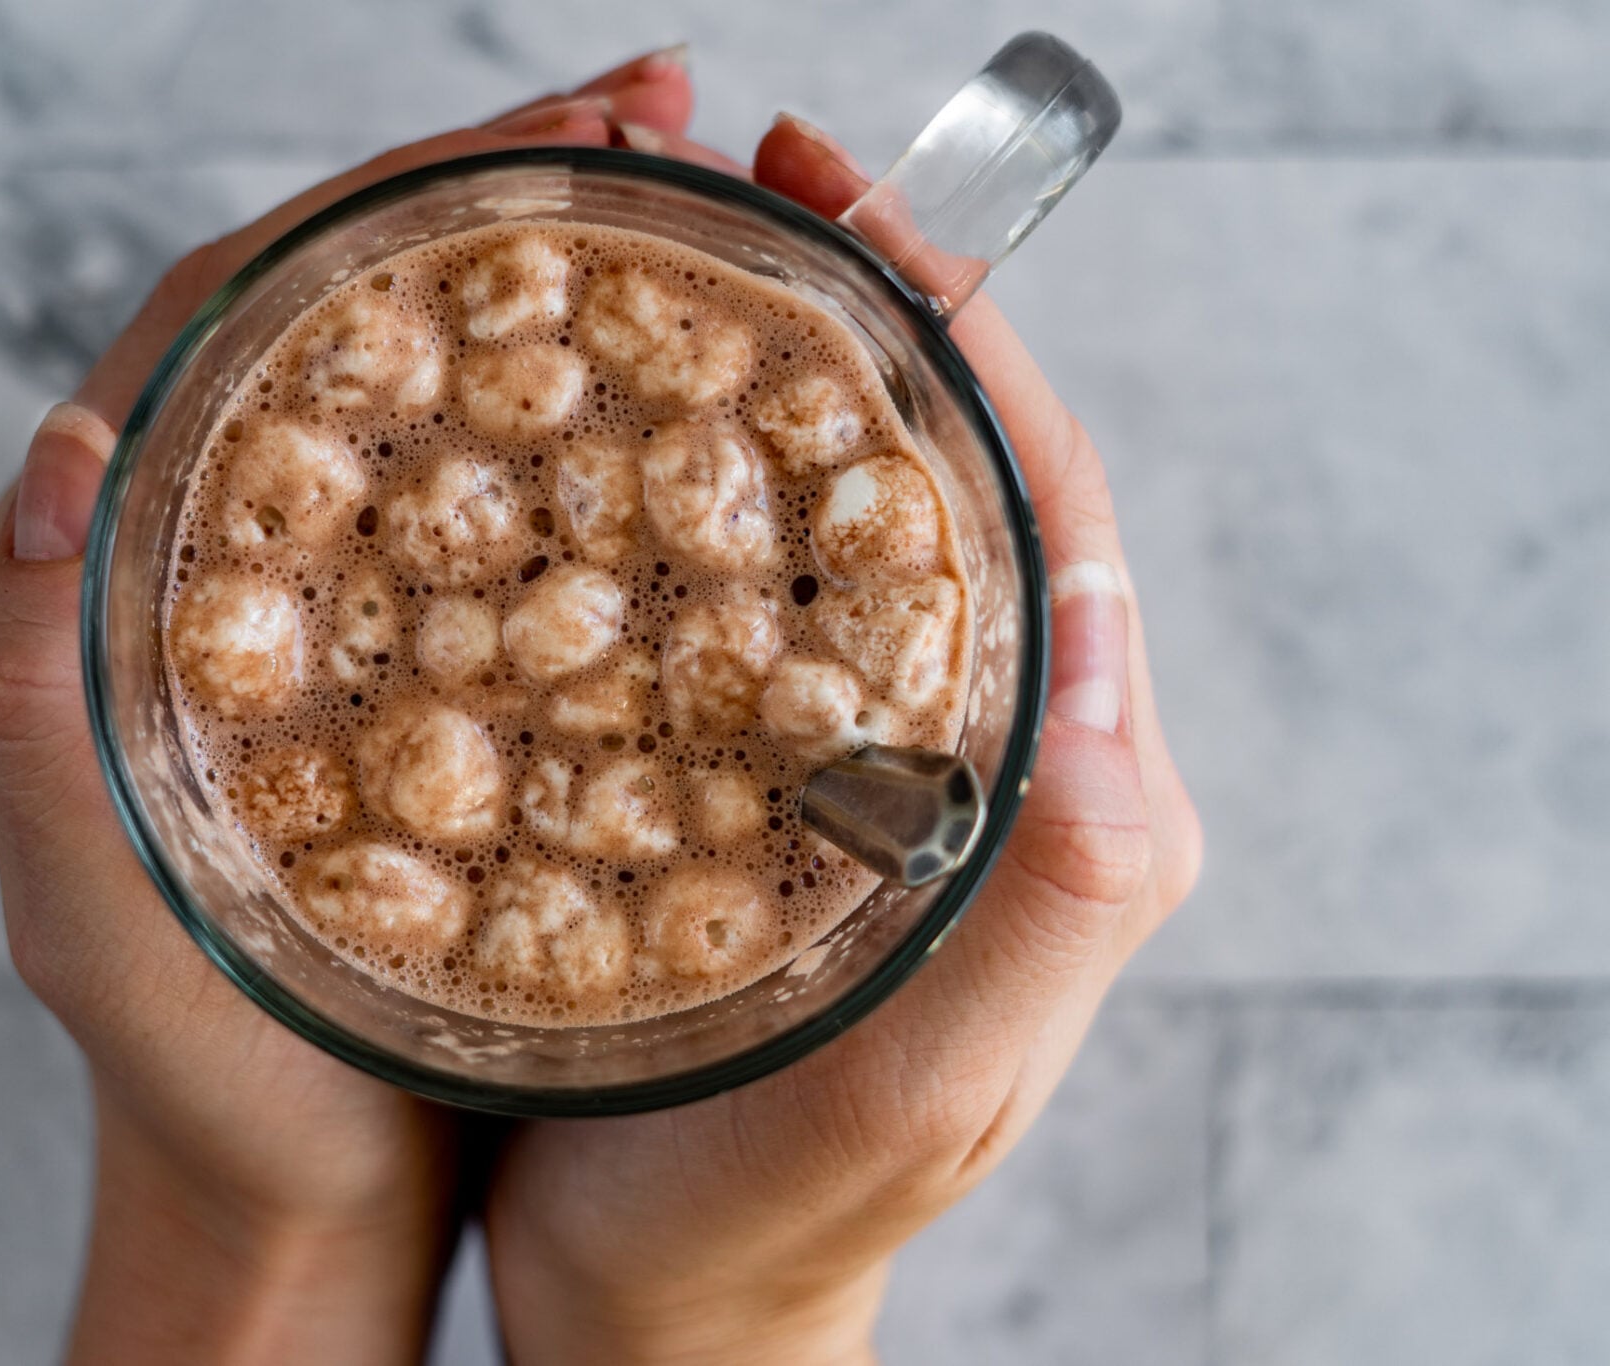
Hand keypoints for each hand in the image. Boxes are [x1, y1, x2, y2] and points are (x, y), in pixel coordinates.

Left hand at [0, 49, 701, 1363]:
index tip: (568, 129)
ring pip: (447, 397)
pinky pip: (514, 516)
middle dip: (510, 199)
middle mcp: (220, 556)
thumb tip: (56, 453)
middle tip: (674, 130)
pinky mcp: (431, 673)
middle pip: (362, 318)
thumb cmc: (199, 1076)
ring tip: (711, 222)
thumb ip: (29, 693)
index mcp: (111, 568)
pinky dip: (605, 438)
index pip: (244, 306)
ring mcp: (338, 608)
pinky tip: (704, 414)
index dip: (398, 193)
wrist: (298, 1196)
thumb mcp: (95, 907)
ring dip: (570, 292)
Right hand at [482, 115, 1204, 1365]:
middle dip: (844, 308)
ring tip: (636, 265)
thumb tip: (1115, 668)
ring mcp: (844, 761)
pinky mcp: (737, 783)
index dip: (959, 336)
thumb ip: (1051, 899)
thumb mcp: (924, 1086)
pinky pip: (715, 597)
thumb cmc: (769, 1218)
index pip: (1047, 502)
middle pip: (931, 474)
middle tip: (717, 183)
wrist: (653, 1307)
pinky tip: (563, 440)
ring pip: (816, 517)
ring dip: (742, 372)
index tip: (844, 209)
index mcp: (1048, 791)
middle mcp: (960, 751)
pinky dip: (656, 488)